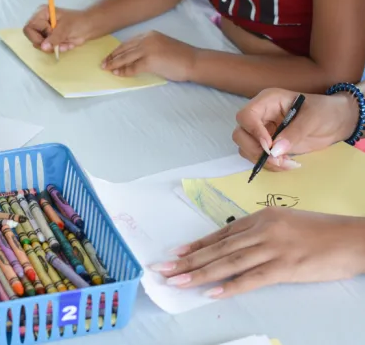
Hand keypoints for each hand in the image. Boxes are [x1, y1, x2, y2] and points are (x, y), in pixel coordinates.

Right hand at [22, 5, 91, 53]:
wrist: (90, 27)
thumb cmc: (78, 22)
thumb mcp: (66, 29)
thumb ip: (54, 38)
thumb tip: (43, 47)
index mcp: (42, 14)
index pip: (29, 28)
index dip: (38, 35)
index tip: (50, 36)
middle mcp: (40, 22)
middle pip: (33, 38)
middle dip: (47, 44)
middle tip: (59, 43)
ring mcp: (45, 32)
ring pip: (41, 46)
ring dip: (55, 47)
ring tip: (66, 42)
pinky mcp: (50, 39)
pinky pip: (48, 49)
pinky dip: (59, 49)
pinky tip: (67, 44)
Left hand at [101, 31, 195, 80]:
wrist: (193, 61)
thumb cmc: (180, 56)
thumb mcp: (162, 46)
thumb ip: (149, 48)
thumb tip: (135, 58)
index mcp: (150, 34)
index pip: (128, 42)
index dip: (117, 50)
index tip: (110, 55)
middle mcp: (147, 39)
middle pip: (124, 49)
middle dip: (112, 56)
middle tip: (102, 63)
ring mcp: (148, 49)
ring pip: (125, 57)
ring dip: (114, 64)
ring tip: (106, 68)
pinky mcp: (150, 61)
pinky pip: (132, 67)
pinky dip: (124, 71)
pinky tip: (117, 73)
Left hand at [152, 207, 364, 297]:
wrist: (353, 238)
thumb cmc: (322, 232)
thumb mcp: (285, 223)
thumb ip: (260, 232)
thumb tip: (235, 245)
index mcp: (261, 218)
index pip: (221, 234)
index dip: (197, 245)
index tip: (177, 253)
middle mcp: (262, 230)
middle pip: (218, 248)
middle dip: (188, 260)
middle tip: (164, 268)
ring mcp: (272, 247)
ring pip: (228, 262)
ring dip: (199, 273)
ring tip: (177, 281)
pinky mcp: (285, 267)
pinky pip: (251, 278)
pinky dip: (229, 286)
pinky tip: (211, 292)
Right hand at [233, 88, 358, 170]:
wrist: (336, 122)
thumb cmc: (325, 112)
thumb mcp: (313, 118)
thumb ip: (294, 133)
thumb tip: (274, 151)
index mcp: (267, 101)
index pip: (246, 116)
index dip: (253, 132)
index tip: (269, 146)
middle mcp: (260, 116)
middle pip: (240, 134)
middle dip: (256, 150)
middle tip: (277, 159)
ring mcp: (262, 131)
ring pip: (246, 148)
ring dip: (263, 161)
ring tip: (287, 163)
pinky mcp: (267, 146)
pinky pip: (257, 158)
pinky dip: (270, 165)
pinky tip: (288, 164)